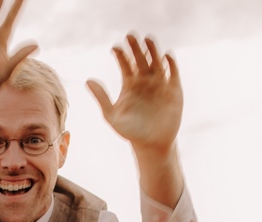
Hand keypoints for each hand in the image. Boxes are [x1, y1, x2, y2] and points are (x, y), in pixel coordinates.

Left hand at [87, 34, 181, 154]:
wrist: (152, 145)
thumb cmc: (130, 132)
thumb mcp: (112, 115)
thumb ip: (101, 97)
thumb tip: (88, 80)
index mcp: (130, 84)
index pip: (125, 64)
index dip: (120, 54)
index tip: (115, 48)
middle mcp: (145, 81)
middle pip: (140, 58)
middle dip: (135, 47)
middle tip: (130, 35)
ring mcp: (160, 84)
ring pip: (157, 62)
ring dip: (153, 50)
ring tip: (148, 39)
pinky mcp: (174, 90)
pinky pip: (173, 73)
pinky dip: (171, 64)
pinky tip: (166, 56)